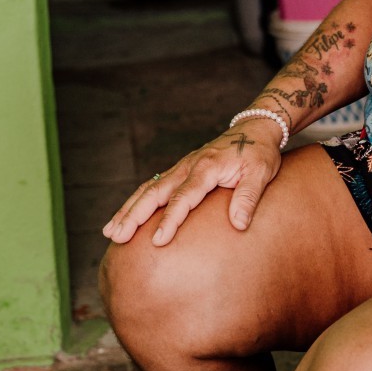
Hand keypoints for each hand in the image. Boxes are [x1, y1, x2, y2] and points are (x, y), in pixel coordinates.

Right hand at [102, 120, 283, 246]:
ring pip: (148, 189)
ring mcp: (181, 168)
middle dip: (134, 215)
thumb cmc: (259, 153)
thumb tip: (239, 225)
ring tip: (109, 232)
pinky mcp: (179, 171)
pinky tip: (124, 217)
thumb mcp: (261, 173)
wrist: (254, 129)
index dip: (170, 220)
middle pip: (155, 192)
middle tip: (116, 237)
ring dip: (128, 210)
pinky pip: (152, 186)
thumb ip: (248, 197)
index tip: (158, 241)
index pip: (183, 197)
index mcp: (206, 168)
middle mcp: (188, 166)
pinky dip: (135, 201)